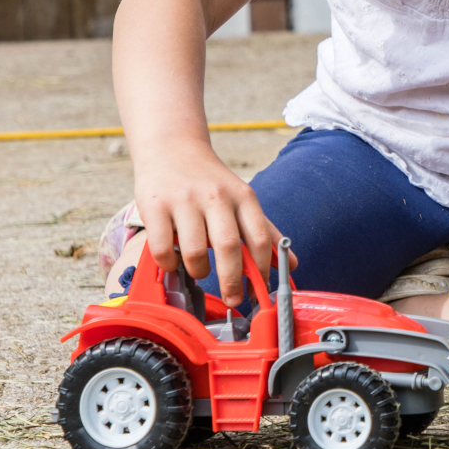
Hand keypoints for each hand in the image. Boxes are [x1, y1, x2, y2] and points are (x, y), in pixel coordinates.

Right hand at [130, 141, 283, 307]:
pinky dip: (170, 264)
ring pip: (194, 252)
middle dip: (232, 281)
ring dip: (199, 271)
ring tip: (200, 271)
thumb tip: (293, 264)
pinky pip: (163, 248)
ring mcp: (184, 200)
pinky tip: (174, 262)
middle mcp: (215, 196)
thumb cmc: (211, 181)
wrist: (172, 148)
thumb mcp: (243, 199)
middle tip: (233, 299)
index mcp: (243, 196)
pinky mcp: (155, 205)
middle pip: (228, 247)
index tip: (259, 290)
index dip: (261, 269)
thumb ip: (266, 231)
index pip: (259, 238)